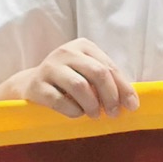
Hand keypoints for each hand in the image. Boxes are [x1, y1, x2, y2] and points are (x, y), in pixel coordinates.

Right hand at [0, 39, 137, 117]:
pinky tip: (77, 113)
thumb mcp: (88, 75)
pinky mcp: (36, 85)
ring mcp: (49, 67)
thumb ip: (108, 82)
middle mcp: (66, 52)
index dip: (124, 88)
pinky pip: (60, 100)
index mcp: (83, 46)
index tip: (132, 106)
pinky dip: (73, 111)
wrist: (30, 85)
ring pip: (80, 86)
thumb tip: (131, 102)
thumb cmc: (68, 81)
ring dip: (92, 105)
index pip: (109, 67)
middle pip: (98, 73)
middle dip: (110, 96)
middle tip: (113, 113)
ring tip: (94, 114)